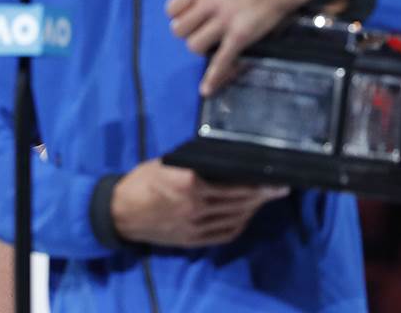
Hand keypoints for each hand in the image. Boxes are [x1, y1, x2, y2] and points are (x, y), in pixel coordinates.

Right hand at [110, 159, 288, 247]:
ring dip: (253, 209)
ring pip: (235, 217)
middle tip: (280, 188)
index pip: (232, 181)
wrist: (120, 213)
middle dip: (262, 195)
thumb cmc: (141, 182)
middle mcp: (196, 205)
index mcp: (189, 182)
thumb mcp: (166, 164)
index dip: (256, 181)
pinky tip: (245, 215)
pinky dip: (239, 224)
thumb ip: (193, 165)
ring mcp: (196, 226)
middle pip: (239, 201)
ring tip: (264, 199)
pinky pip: (225, 233)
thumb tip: (221, 161)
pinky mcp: (194, 240)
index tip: (274, 177)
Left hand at [166, 0, 311, 95]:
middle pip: (179, 30)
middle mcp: (208, 3)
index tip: (187, 17)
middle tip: (201, 31)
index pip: (172, 8)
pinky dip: (213, 77)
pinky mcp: (240, 37)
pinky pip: (221, 61)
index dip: (178, 16)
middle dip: (188, 33)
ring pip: (194, 45)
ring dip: (201, 48)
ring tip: (211, 44)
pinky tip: (206, 89)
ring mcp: (224, 21)